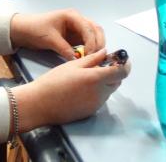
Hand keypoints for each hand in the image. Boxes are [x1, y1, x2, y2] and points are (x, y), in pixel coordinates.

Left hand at [10, 9, 104, 58]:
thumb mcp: (50, 39)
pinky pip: (88, 42)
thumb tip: (76, 60)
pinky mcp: (75, 36)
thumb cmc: (36, 29)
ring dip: (97, 46)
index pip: (88, 28)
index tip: (89, 55)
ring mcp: (78, 28)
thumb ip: (64, 49)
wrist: (25, 30)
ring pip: (94, 35)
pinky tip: (90, 58)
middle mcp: (78, 20)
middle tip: (96, 57)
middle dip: (98, 43)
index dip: (91, 42)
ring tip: (95, 58)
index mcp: (72, 16)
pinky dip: (91, 49)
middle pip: (96, 29)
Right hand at [14, 49, 129, 131]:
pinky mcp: (91, 112)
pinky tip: (82, 88)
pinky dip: (97, 92)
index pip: (122, 72)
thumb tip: (106, 53)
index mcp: (96, 78)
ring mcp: (96, 104)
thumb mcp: (73, 65)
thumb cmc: (54, 81)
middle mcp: (100, 93)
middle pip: (117, 81)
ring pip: (109, 90)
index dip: (125, 65)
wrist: (40, 103)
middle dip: (113, 72)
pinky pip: (100, 99)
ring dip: (105, 82)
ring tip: (87, 77)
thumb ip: (93, 59)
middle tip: (101, 65)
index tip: (122, 59)